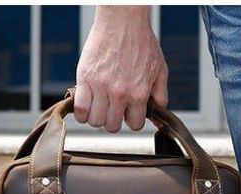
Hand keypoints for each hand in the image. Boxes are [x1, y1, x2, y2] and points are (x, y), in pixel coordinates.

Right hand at [74, 5, 168, 132]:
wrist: (123, 20)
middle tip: (112, 108)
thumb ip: (161, 96)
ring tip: (99, 106)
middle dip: (113, 120)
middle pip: (112, 126)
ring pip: (95, 121)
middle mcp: (120, 93)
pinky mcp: (85, 77)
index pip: (134, 125)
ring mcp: (101, 86)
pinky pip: (79, 108)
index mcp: (139, 93)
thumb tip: (159, 118)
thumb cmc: (142, 43)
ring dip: (97, 117)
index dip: (131, 119)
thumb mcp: (160, 71)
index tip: (127, 111)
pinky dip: (81, 113)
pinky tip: (86, 105)